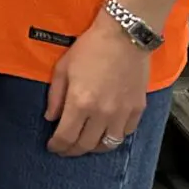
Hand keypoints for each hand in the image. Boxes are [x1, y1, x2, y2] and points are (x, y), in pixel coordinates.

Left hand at [45, 13, 152, 156]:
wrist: (124, 38)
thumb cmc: (90, 49)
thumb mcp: (63, 69)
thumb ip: (55, 96)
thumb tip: (51, 117)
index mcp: (80, 102)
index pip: (66, 136)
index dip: (57, 146)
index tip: (52, 147)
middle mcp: (102, 113)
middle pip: (86, 145)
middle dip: (72, 150)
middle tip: (65, 150)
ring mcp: (122, 113)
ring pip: (108, 144)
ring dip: (94, 148)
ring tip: (85, 144)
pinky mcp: (137, 110)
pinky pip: (126, 133)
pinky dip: (114, 137)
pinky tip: (106, 132)